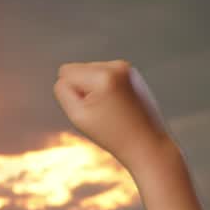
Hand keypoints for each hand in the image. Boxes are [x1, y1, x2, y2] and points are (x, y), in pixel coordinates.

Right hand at [53, 61, 176, 170]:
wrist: (146, 143)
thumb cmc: (111, 134)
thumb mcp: (77, 115)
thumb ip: (63, 90)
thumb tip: (65, 76)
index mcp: (103, 76)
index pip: (65, 72)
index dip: (71, 94)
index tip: (90, 109)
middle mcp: (117, 66)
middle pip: (78, 69)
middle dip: (83, 90)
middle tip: (102, 112)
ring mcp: (127, 67)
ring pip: (90, 71)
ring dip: (94, 89)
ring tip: (110, 109)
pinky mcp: (131, 73)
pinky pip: (103, 75)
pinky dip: (105, 89)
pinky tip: (117, 105)